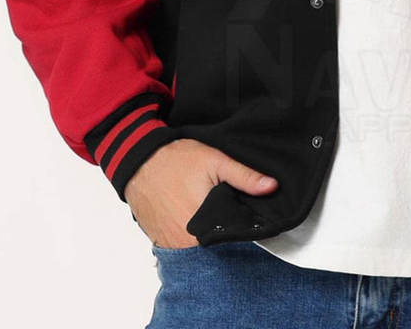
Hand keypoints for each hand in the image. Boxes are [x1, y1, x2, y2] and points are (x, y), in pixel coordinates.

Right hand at [124, 138, 277, 248]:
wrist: (139, 161)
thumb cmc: (176, 160)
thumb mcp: (216, 161)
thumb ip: (245, 177)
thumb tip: (272, 187)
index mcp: (204, 222)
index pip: (234, 238)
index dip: (245, 230)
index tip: (248, 218)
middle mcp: (186, 240)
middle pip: (217, 246)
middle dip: (227, 234)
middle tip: (228, 213)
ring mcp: (171, 244)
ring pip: (199, 250)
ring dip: (208, 239)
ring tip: (211, 216)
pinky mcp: (160, 243)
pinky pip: (181, 249)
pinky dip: (191, 240)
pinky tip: (195, 222)